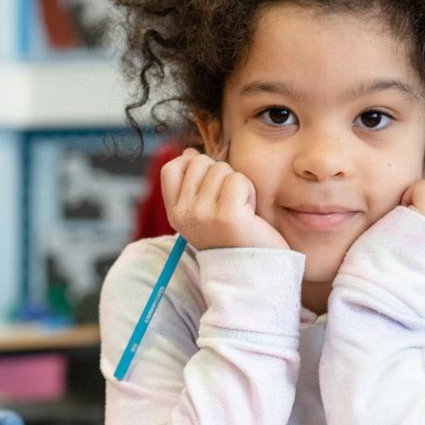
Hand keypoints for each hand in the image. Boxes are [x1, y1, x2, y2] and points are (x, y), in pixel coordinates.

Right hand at [160, 147, 287, 250]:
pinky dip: (249, 191)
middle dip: (220, 174)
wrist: (253, 272)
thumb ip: (193, 183)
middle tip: (229, 201)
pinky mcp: (227, 216)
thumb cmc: (234, 238)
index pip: (172, 168)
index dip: (192, 164)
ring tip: (240, 208)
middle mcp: (184, 214)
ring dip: (237, 183)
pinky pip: (238, 179)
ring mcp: (203, 215)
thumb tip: (189, 152)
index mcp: (175, 213)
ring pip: (221, 168)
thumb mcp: (204, 212)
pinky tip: (249, 212)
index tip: (210, 184)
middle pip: (199, 162)